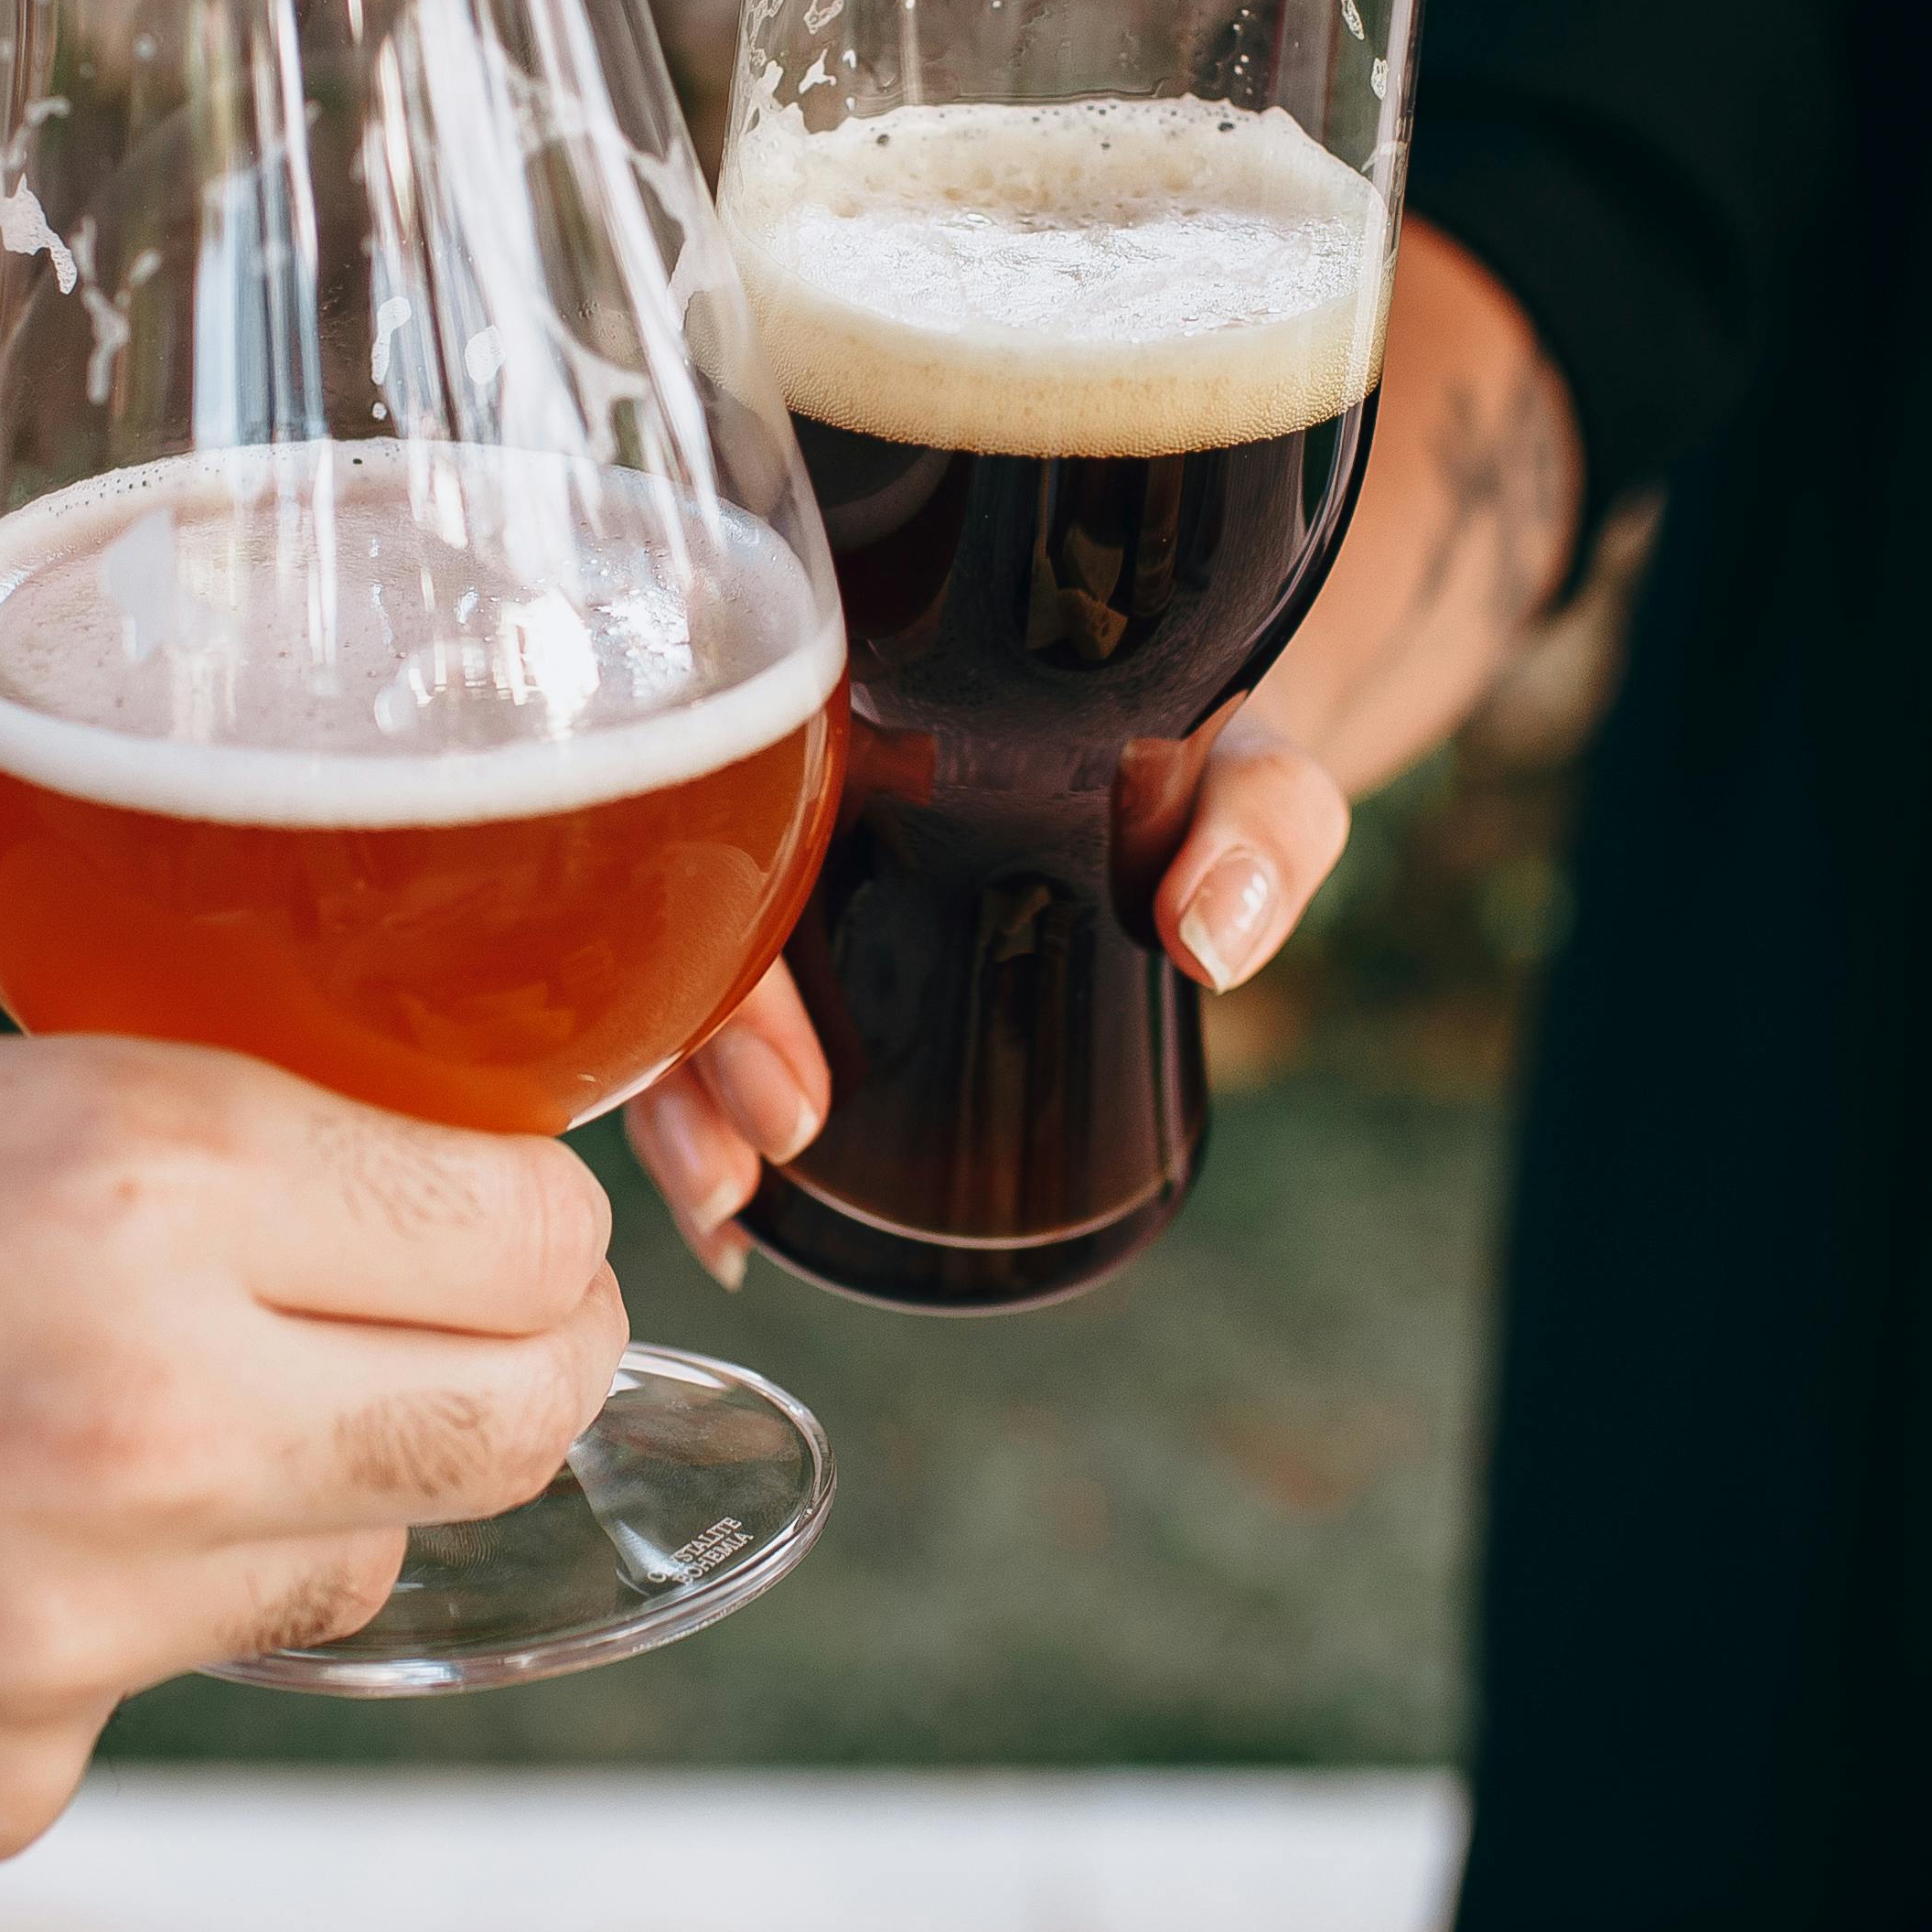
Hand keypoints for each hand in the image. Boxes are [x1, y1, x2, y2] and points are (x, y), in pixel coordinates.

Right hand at [0, 1036, 623, 1865]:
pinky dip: (72, 1638)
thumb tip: (381, 1232)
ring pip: (347, 1560)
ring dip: (277, 1503)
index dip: (522, 1226)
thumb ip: (170, 1166)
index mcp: (136, 1164)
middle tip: (449, 1343)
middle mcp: (148, 1397)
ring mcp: (77, 1622)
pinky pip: (142, 1694)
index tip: (483, 1228)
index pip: (525, 1226)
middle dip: (513, 1372)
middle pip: (520, 1416)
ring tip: (51, 1438)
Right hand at [623, 714, 1355, 1281]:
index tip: (795, 1102)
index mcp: (873, 712)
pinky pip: (712, 1028)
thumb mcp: (1249, 777)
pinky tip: (726, 1219)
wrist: (1195, 769)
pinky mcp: (802, 948)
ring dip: (672, 1106)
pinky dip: (701, 1120)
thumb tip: (1208, 936)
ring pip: (673, 979)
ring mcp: (789, 873)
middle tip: (754, 1166)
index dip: (741, 969)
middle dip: (693, 1064)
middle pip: (689, 918)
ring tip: (723, 1209)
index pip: (747, 816)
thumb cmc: (1206, 761)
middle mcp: (802, 784)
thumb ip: (1259, 827)